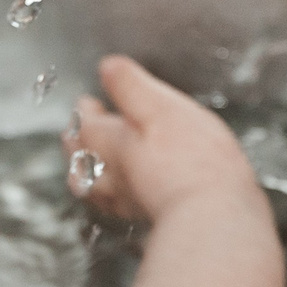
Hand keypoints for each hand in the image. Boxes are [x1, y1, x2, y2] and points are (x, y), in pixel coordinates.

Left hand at [62, 56, 257, 223]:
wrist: (212, 212)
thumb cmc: (190, 158)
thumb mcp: (159, 105)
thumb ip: (130, 85)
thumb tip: (108, 67)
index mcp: (110, 141)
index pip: (86, 122)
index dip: (85, 110)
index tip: (85, 103)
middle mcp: (112, 174)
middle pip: (82, 158)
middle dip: (77, 143)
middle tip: (74, 135)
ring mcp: (129, 201)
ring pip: (95, 189)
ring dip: (86, 176)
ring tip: (84, 172)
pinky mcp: (150, 219)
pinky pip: (119, 210)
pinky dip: (112, 201)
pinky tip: (122, 201)